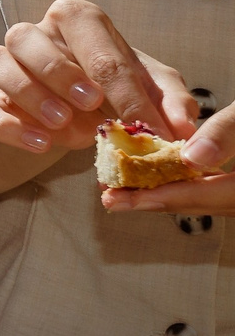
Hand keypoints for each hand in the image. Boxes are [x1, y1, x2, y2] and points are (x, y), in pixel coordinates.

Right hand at [0, 0, 196, 155]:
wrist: (80, 116)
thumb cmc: (118, 92)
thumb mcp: (153, 91)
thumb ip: (172, 102)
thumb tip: (182, 127)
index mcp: (77, 21)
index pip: (95, 45)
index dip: (121, 87)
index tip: (143, 122)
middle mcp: (35, 36)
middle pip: (26, 36)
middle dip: (59, 71)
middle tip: (91, 103)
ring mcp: (6, 68)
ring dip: (28, 92)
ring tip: (62, 123)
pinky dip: (7, 126)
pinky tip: (39, 144)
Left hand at [103, 101, 234, 212]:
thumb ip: (228, 131)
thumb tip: (191, 159)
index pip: (222, 195)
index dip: (173, 197)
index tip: (126, 198)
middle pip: (213, 204)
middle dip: (162, 200)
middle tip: (113, 197)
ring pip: (215, 202)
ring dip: (170, 196)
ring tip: (124, 190)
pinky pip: (219, 192)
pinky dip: (187, 186)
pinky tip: (155, 177)